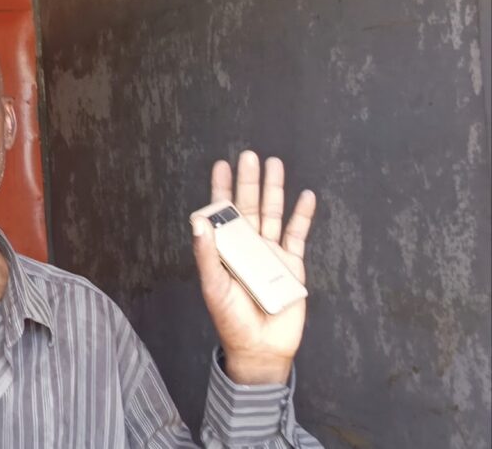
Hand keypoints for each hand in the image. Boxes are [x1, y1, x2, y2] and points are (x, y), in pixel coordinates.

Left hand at [191, 151, 316, 384]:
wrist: (261, 347)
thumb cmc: (232, 320)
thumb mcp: (214, 286)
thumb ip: (207, 254)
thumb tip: (198, 221)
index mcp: (226, 250)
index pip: (222, 214)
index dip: (221, 190)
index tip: (221, 165)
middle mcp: (247, 247)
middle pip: (249, 207)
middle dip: (249, 181)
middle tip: (249, 155)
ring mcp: (270, 254)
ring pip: (274, 214)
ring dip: (274, 190)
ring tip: (275, 164)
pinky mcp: (291, 265)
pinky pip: (298, 235)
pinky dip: (302, 215)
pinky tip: (305, 196)